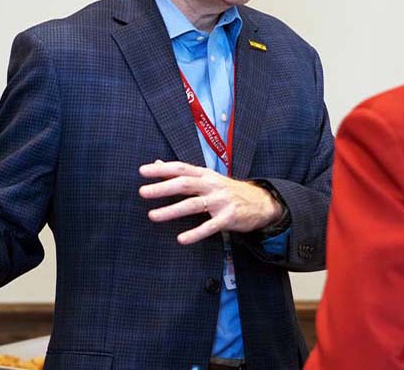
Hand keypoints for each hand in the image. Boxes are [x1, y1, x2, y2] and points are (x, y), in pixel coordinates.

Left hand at [138, 160, 283, 244]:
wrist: (261, 202)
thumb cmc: (228, 190)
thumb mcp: (207, 178)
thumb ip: (183, 173)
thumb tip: (158, 163)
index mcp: (206, 174)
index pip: (181, 168)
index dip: (162, 169)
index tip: (142, 171)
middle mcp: (212, 185)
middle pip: (185, 184)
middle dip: (162, 188)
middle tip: (142, 192)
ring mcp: (221, 201)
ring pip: (193, 204)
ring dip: (171, 210)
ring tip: (153, 215)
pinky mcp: (229, 217)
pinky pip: (210, 226)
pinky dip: (195, 233)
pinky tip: (181, 239)